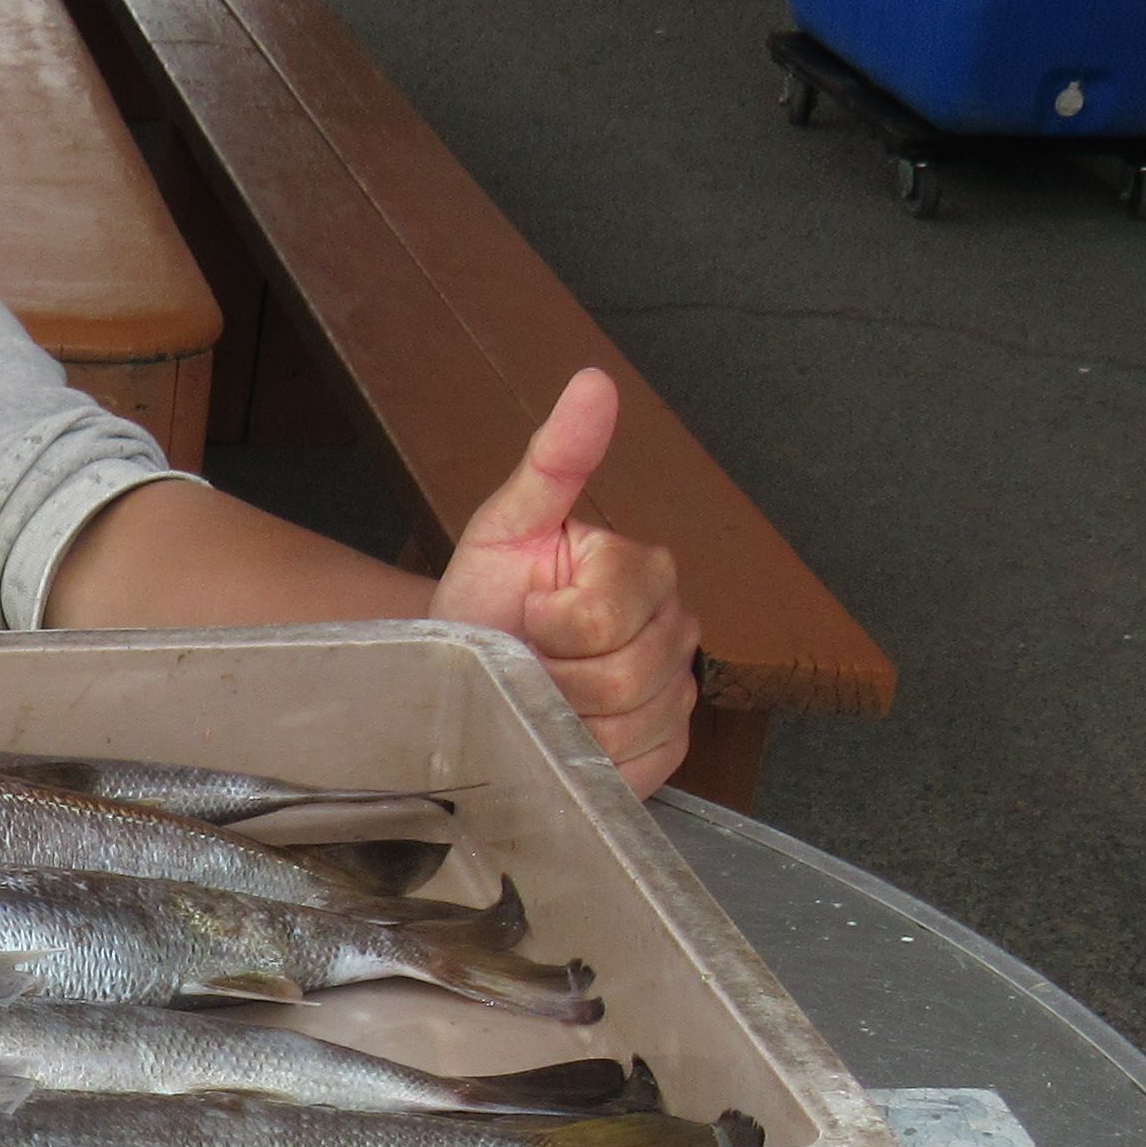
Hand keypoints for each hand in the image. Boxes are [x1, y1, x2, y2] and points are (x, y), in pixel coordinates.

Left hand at [426, 370, 701, 797]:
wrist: (469, 669)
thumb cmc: (487, 597)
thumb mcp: (506, 525)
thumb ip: (554, 458)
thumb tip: (593, 382)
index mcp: (645, 570)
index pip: (606, 613)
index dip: (548, 625)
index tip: (523, 614)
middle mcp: (676, 629)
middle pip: (626, 673)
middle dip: (554, 676)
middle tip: (527, 661)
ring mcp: (677, 692)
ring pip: (632, 722)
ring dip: (566, 721)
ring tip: (540, 697)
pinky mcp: (667, 747)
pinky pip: (640, 763)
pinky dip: (589, 759)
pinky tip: (564, 734)